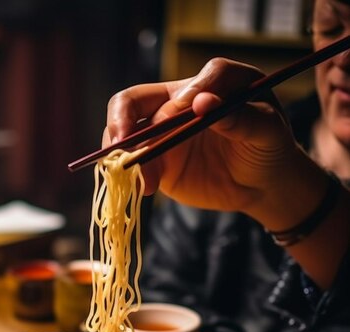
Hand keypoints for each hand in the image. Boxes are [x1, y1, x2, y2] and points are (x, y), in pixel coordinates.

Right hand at [103, 58, 326, 228]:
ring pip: (124, 133)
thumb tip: (201, 102)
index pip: (188, 84)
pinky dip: (132, 176)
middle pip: (133, 99)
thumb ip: (241, 116)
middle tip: (123, 140)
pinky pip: (133, 164)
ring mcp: (162, 132)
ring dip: (124, 152)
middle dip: (121, 117)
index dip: (185, 99)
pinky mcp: (156, 161)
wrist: (260, 184)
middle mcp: (177, 102)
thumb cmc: (269, 147)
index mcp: (209, 83)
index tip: (192, 116)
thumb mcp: (267, 129)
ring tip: (141, 177)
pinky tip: (146, 188)